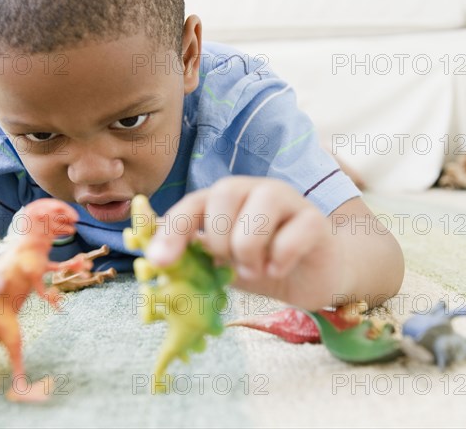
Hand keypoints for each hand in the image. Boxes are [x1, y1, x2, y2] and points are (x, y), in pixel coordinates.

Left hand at [145, 177, 348, 309]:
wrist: (313, 275)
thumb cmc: (262, 264)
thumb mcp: (222, 264)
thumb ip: (193, 256)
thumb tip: (152, 257)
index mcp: (226, 199)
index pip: (192, 204)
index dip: (173, 230)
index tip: (159, 261)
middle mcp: (254, 190)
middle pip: (224, 195)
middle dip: (219, 240)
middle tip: (229, 264)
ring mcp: (287, 200)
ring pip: (258, 212)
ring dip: (249, 251)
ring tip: (255, 269)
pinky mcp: (314, 220)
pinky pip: (292, 235)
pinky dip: (279, 260)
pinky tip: (278, 268)